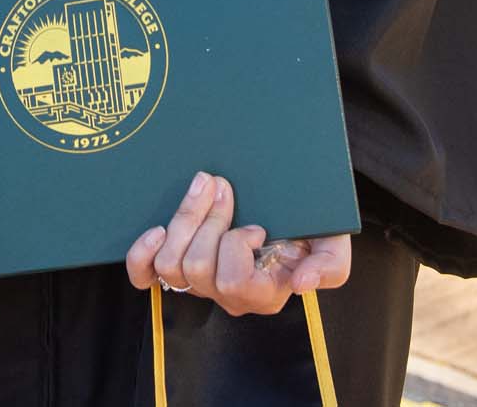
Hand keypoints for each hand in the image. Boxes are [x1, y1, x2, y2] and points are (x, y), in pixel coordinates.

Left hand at [126, 172, 350, 317]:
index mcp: (265, 293)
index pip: (234, 282)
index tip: (257, 223)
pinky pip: (146, 274)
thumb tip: (302, 284)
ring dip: (184, 218)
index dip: (236, 247)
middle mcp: (228, 293)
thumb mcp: (333, 239)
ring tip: (203, 185)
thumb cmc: (311, 220)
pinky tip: (157, 228)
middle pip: (196, 268)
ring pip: (171, 265)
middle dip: (208, 219)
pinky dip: (143, 253)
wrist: (288, 198)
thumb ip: (330, 265)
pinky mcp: (175, 264)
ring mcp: (199, 280)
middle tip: (222, 184)